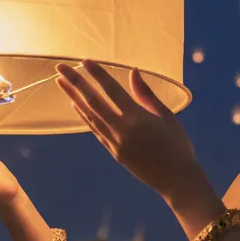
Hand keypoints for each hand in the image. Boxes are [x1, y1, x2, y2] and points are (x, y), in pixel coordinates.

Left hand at [55, 60, 206, 204]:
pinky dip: (84, 115)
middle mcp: (122, 131)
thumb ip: (147, 94)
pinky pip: (95, 130)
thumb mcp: (167, 116)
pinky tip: (75, 104)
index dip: (97, 74)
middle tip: (60, 67)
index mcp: (138, 119)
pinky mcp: (113, 153)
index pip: (112, 91)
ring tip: (60, 82)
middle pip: (94, 101)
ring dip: (73, 97)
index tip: (85, 60)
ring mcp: (115, 143)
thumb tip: (133, 72)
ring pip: (90, 116)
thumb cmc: (178, 145)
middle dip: (76, 82)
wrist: (177, 180)